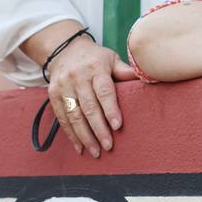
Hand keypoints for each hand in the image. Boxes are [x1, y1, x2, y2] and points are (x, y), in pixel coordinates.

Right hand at [46, 38, 136, 157]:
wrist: (64, 50)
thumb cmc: (95, 58)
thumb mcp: (111, 59)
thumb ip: (125, 71)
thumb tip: (147, 76)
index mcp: (95, 69)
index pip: (104, 92)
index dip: (111, 110)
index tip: (118, 126)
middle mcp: (77, 78)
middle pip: (89, 108)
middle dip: (99, 129)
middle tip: (108, 146)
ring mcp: (63, 87)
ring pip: (74, 116)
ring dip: (85, 136)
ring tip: (95, 151)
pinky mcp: (53, 95)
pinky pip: (62, 118)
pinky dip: (71, 134)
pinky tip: (80, 147)